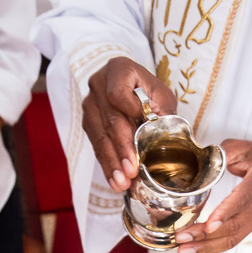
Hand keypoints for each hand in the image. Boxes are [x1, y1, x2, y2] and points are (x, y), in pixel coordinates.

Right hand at [83, 57, 176, 191]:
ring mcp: (89, 104)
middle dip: (121, 150)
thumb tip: (164, 131)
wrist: (130, 87)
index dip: (129, 114)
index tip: (140, 134)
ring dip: (112, 163)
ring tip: (122, 183)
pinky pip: (96, 146)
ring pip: (100, 137)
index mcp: (118, 70)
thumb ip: (163, 111)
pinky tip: (115, 180)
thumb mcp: (161, 96)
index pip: (118, 94)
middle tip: (131, 171)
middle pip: (109, 121)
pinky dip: (107, 165)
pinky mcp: (88, 123)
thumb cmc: (148, 92)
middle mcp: (98, 85)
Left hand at [174, 139, 251, 252]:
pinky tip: (194, 250)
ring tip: (183, 250)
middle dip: (206, 235)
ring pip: (232, 238)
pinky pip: (231, 241)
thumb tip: (198, 161)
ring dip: (206, 247)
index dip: (226, 213)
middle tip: (182, 237)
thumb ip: (222, 153)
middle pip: (234, 225)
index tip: (210, 224)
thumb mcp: (242, 147)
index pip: (243, 199)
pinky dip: (212, 248)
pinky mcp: (251, 227)